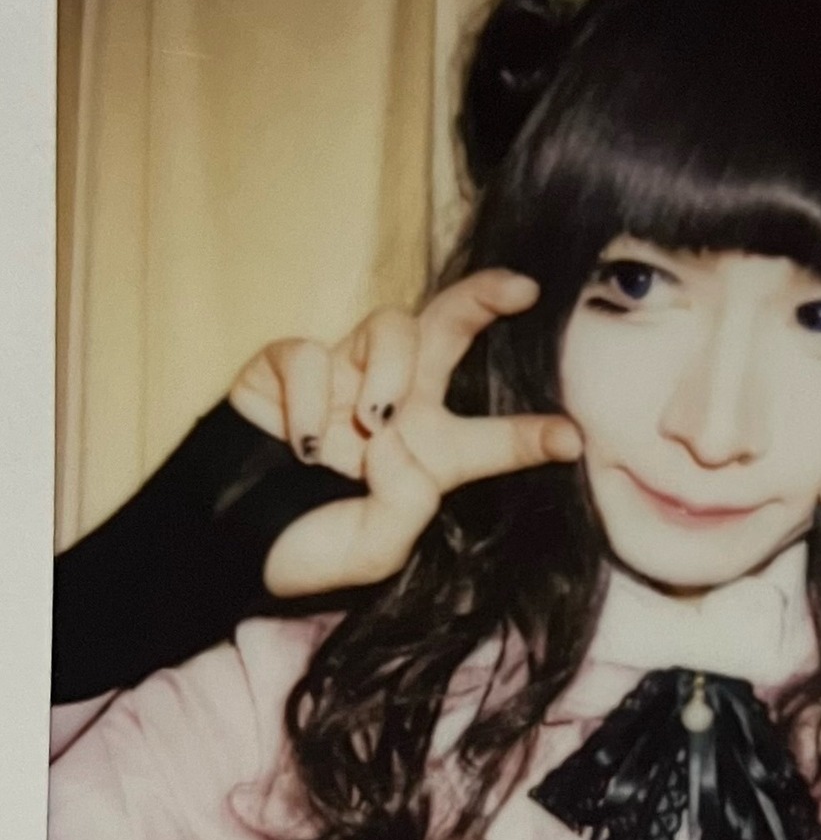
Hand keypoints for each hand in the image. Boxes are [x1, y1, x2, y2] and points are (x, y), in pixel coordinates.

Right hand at [228, 271, 581, 594]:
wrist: (229, 544)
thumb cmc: (308, 547)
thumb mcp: (372, 550)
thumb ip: (404, 505)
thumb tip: (400, 444)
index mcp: (429, 454)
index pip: (490, 437)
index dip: (530, 436)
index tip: (573, 442)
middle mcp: (394, 404)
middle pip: (448, 328)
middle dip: (485, 299)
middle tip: (522, 289)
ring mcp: (342, 376)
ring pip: (391, 327)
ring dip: (387, 372)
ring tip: (369, 427)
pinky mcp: (288, 364)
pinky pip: (310, 354)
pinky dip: (309, 399)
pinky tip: (302, 444)